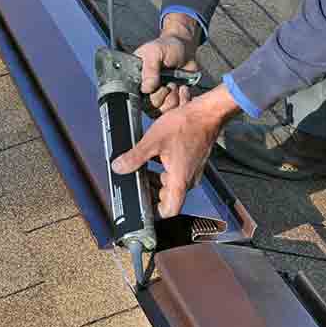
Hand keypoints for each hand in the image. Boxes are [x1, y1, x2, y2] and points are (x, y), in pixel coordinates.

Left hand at [111, 85, 238, 217]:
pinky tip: (153, 158)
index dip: (154, 213)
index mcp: (179, 181)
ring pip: (171, 186)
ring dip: (156, 181)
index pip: (169, 211)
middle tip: (135, 183)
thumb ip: (135, 157)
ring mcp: (191, 172)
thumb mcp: (153, 141)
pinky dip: (163, 171)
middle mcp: (187, 180)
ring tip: (141, 169)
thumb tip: (119, 167)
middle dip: (150, 193)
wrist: (206, 113)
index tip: (141, 206)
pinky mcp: (192, 163)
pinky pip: (176, 175)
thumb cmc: (186, 125)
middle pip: (168, 199)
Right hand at [134, 29, 198, 112]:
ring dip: (174, 97)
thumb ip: (149, 68)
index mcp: (135, 80)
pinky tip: (183, 88)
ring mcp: (159, 99)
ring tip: (176, 83)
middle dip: (163, 94)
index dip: (147, 94)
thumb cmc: (167, 48)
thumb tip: (146, 89)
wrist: (185, 50)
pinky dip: (183, 100)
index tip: (158, 84)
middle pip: (151, 107)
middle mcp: (145, 92)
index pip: (134, 98)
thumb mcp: (155, 51)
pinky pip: (177, 110)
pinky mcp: (172, 102)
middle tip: (169, 81)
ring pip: (164, 111)